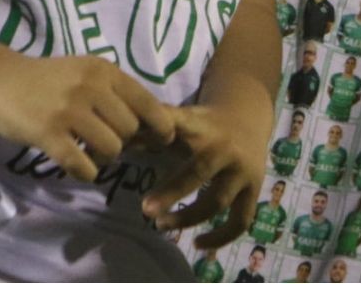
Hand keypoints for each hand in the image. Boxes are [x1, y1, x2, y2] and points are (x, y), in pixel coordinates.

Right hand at [0, 53, 172, 182]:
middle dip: (124, 143)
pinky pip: (82, 165)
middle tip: (106, 144)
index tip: (163, 140)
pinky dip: (86, 173)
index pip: (147, 102)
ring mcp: (68, 110)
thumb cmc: (47, 80)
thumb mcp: (84, 72)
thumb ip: (113, 91)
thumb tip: (150, 121)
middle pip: (130, 130)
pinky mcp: (48, 133)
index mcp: (103, 71)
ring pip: (111, 149)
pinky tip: (79, 168)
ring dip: (105, 159)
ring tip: (90, 153)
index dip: (160, 126)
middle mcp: (90, 87)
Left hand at [142, 105, 263, 248]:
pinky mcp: (254, 190)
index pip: (179, 125)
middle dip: (172, 192)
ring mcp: (242, 171)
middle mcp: (224, 149)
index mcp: (201, 127)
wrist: (248, 116)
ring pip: (217, 201)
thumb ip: (147, 132)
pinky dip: (220, 237)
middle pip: (199, 171)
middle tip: (145, 210)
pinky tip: (197, 244)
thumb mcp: (180, 119)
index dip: (160, 133)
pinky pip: (240, 220)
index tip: (134, 144)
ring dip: (187, 217)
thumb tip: (106, 148)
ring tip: (161, 225)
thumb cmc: (203, 125)